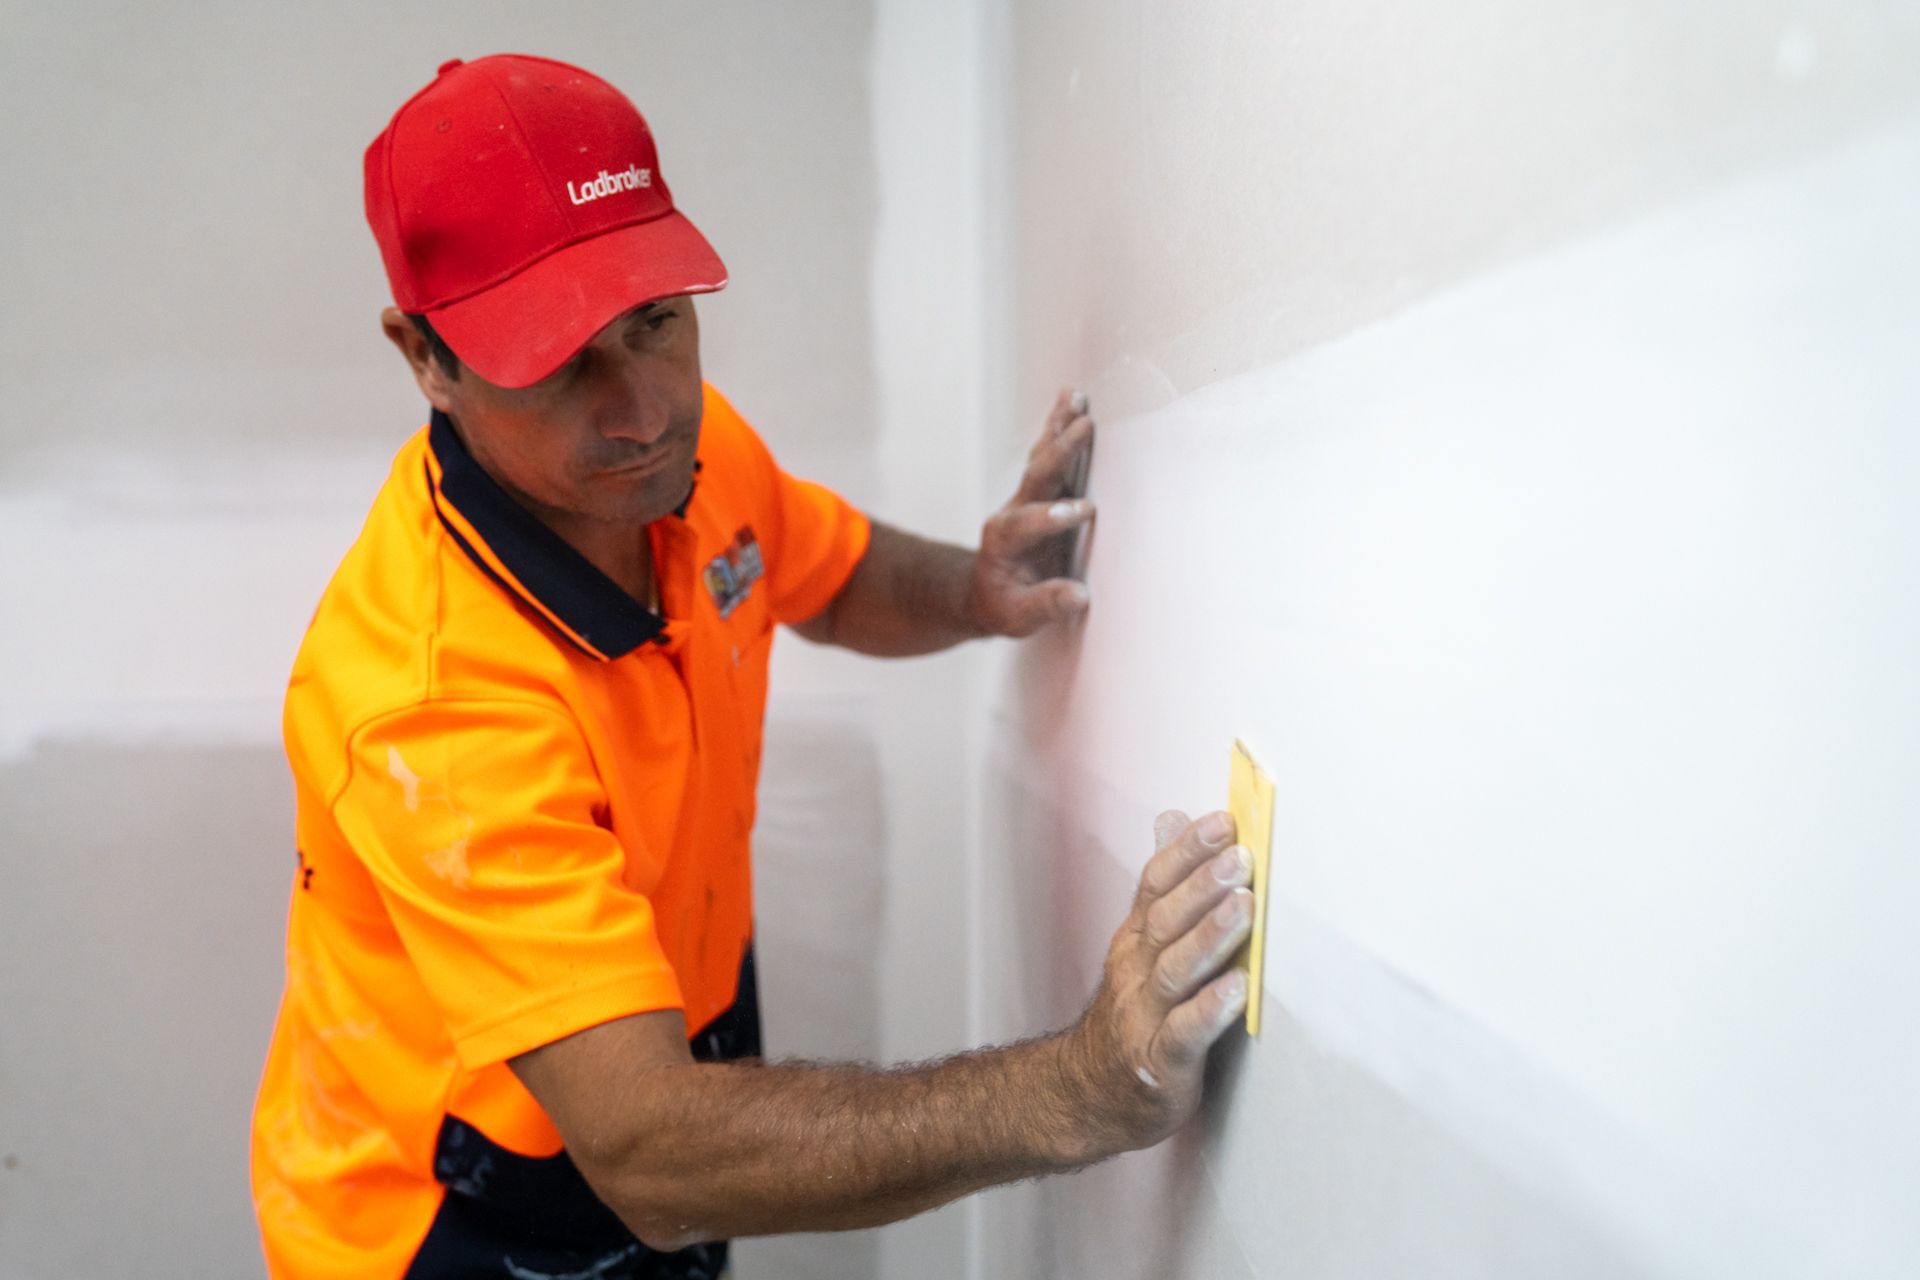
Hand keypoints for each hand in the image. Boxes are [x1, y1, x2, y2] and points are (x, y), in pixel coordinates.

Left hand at [965, 388, 1096, 637]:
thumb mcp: (1018, 617)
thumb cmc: (1004, 606)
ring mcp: (1026, 498)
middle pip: (1037, 477)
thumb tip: (1080, 595)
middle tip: (1084, 427)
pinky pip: (1048, 454)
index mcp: (1005, 542)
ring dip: (1059, 428)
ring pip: (1042, 458)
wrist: (985, 592)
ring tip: (1077, 399)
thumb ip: (1046, 604)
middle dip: (1060, 452)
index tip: (1085, 510)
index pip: (1029, 524)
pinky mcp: (1039, 492)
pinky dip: (1059, 427)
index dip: (1054, 517)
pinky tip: (1073, 400)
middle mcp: (1013, 512)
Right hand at [1058, 809, 1252, 1160]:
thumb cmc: (1134, 1014)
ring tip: (1245, 908)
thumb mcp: (1143, 946)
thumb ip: (1165, 888)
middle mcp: (1135, 970)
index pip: (1155, 884)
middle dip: (1204, 885)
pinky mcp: (1160, 1062)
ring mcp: (1144, 1015)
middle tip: (1241, 857)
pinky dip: (1209, 1010)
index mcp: (1135, 939)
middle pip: (1166, 920)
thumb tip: (1172, 819)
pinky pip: (1184, 1032)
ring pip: (1175, 970)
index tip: (1222, 821)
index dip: (1187, 851)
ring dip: (1210, 936)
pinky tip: (1237, 990)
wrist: (1087, 1094)